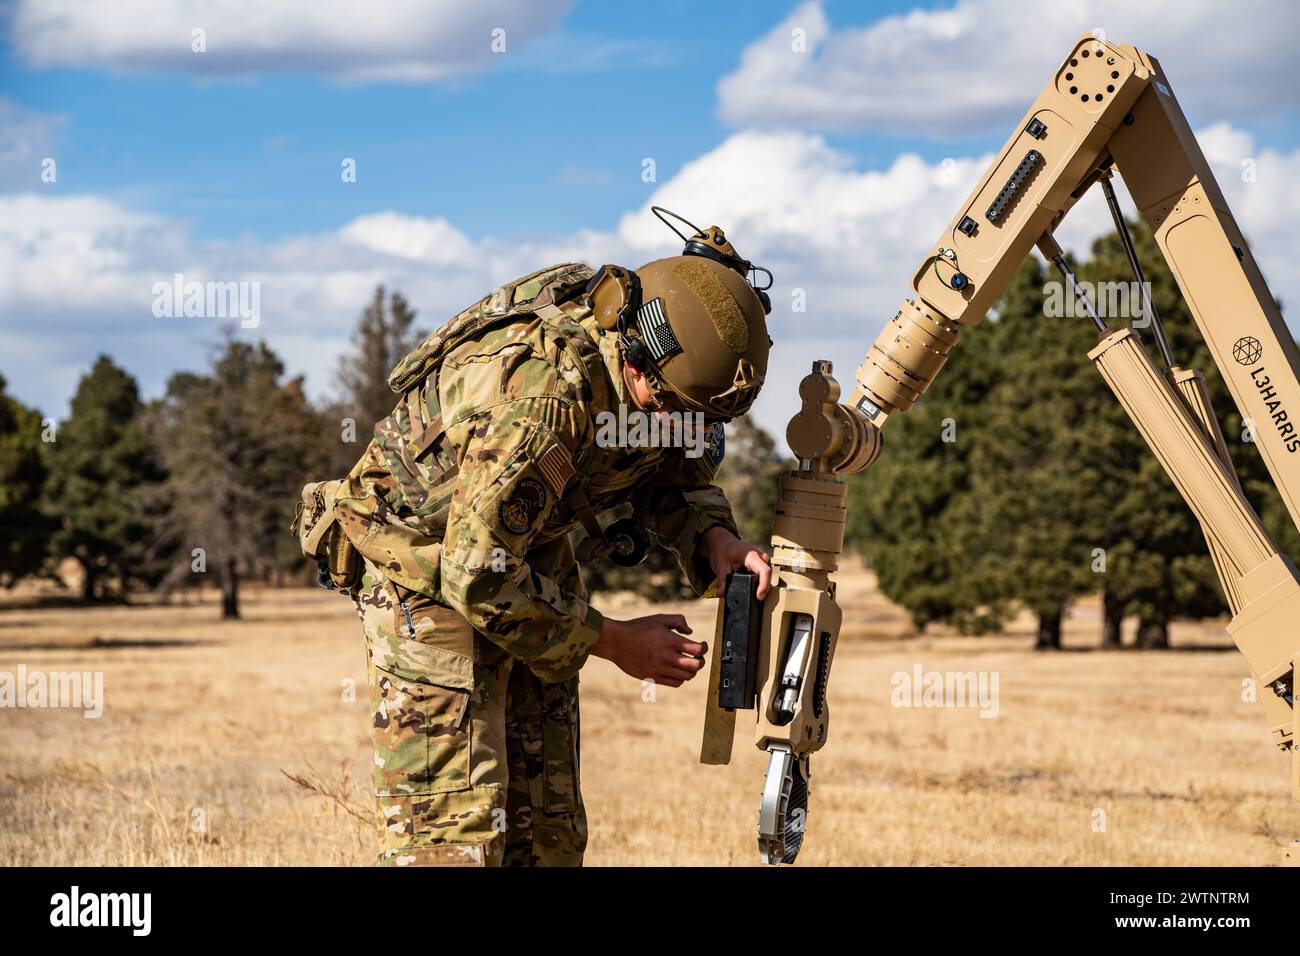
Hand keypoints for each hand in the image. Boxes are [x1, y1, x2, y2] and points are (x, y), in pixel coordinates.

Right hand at [591, 614, 706, 687]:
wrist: (616, 642)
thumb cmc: (638, 628)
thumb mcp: (659, 618)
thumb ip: (678, 621)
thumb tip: (690, 632)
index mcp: (669, 640)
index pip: (697, 650)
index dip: (704, 648)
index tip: (702, 645)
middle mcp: (666, 656)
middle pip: (695, 666)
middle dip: (701, 661)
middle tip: (698, 657)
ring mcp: (659, 669)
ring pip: (687, 677)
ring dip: (692, 670)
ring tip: (688, 663)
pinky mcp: (653, 677)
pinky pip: (675, 683)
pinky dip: (681, 678)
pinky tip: (677, 669)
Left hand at [700, 526, 771, 598]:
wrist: (721, 541)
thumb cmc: (722, 549)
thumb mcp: (720, 566)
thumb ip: (722, 582)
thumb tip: (721, 594)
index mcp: (752, 556)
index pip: (765, 572)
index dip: (764, 586)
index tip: (759, 596)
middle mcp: (760, 557)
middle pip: (768, 576)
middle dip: (762, 589)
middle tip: (753, 599)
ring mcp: (761, 560)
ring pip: (767, 576)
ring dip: (760, 586)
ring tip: (752, 594)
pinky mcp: (760, 564)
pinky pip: (763, 575)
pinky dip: (758, 583)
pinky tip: (751, 588)